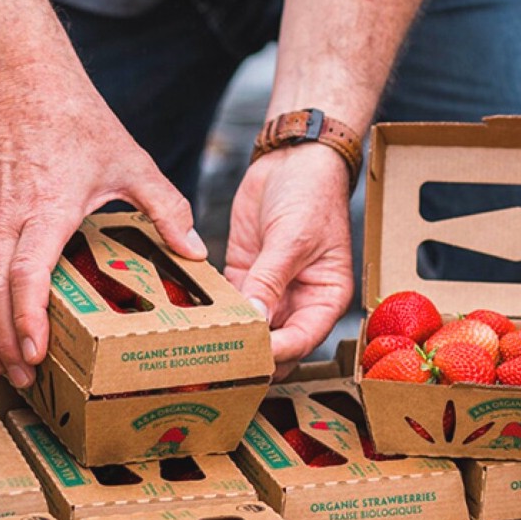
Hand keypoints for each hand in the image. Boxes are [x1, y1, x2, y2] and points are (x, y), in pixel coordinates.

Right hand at [0, 68, 206, 387]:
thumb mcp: (135, 165)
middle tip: (25, 377)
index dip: (26, 319)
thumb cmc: (83, 126)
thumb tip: (196, 252)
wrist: (29, 86)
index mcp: (46, 210)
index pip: (25, 276)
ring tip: (0, 362)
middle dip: (4, 340)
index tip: (35, 354)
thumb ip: (167, 209)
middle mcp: (4, 217)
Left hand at [224, 143, 353, 378]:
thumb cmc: (312, 194)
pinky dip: (215, 310)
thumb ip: (271, 280)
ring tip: (202, 344)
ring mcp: (271, 291)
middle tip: (220, 360)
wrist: (294, 159)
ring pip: (250, 329)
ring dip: (229, 335)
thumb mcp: (292, 238)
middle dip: (252, 353)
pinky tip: (195, 316)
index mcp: (325, 298)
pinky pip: (230, 303)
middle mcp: (299, 301)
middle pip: (276, 344)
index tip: (247, 356)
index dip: (276, 352)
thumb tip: (255, 319)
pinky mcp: (246, 276)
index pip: (302, 340)